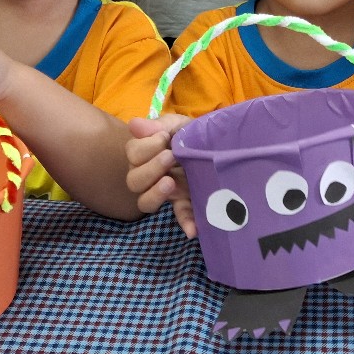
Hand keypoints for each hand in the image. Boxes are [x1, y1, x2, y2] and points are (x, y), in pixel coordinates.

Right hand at [126, 115, 196, 236]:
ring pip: (145, 202)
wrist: (221, 144)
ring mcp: (168, 191)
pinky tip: (192, 229)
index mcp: (148, 154)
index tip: (163, 138)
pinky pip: (181, 216)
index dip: (144, 147)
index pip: (131, 154)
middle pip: (133, 181)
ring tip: (170, 183)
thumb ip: (158, 125)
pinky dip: (185, 223)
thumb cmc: (193, 133)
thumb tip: (133, 124)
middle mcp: (151, 176)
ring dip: (154, 194)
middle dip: (149, 168)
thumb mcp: (178, 125)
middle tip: (171, 157)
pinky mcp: (186, 203)